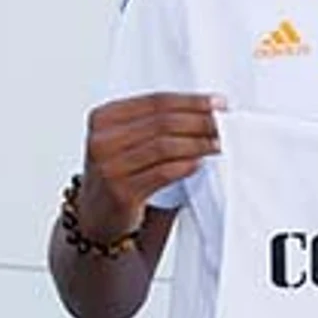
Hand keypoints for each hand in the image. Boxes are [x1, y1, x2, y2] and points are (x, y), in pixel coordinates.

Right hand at [79, 92, 223, 237]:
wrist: (96, 216)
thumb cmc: (117, 174)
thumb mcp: (124, 140)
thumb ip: (154, 123)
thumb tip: (203, 111)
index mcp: (103, 118)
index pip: (155, 101)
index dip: (191, 101)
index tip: (217, 104)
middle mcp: (102, 140)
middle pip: (162, 122)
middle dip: (199, 121)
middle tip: (222, 124)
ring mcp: (110, 167)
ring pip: (165, 146)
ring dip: (197, 143)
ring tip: (216, 143)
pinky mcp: (122, 192)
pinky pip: (163, 173)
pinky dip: (186, 165)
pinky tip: (199, 163)